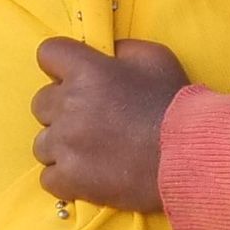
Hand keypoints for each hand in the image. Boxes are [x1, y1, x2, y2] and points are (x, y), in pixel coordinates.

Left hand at [32, 37, 189, 212]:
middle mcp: (68, 104)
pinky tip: (89, 175)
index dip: (60, 64)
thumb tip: (105, 53)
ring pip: (42, 143)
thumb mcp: (156, 58)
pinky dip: (65, 178)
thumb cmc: (174, 104)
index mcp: (86, 70)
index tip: (75, 76)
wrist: (189, 156)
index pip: (48, 53)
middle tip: (92, 119)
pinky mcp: (70, 179)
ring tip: (92, 151)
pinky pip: (48, 178)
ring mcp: (66, 144)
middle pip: (41, 102)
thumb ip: (123, 49)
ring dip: (62, 145)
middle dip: (61, 108)